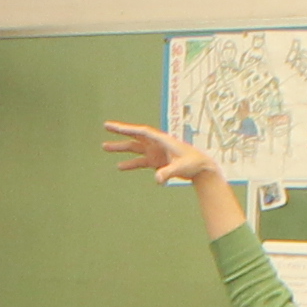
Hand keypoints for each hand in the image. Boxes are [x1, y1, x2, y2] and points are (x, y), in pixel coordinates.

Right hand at [99, 120, 222, 189]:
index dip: (129, 129)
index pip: (142, 132)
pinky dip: (129, 163)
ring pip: (134, 148)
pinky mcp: (156, 161)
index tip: (117, 127)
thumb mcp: (181, 168)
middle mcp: (156, 144)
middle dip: (120, 131)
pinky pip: (139, 161)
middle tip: (106, 126)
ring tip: (105, 146)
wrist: (201, 168)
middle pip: (135, 136)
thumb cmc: (193, 163)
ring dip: (120, 147)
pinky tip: (119, 166)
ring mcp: (155, 152)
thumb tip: (157, 179)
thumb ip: (168, 172)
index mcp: (162, 140)